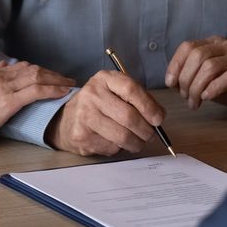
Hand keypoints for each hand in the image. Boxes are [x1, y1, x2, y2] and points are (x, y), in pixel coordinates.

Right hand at [0, 61, 73, 148]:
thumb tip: (2, 67)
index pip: (20, 67)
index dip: (38, 71)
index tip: (49, 76)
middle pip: (32, 69)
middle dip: (51, 73)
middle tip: (65, 79)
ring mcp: (4, 88)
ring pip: (37, 77)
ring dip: (56, 80)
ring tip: (69, 84)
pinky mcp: (8, 102)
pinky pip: (36, 92)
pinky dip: (52, 90)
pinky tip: (62, 92)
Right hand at [45, 71, 163, 156]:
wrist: (67, 119)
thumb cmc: (99, 105)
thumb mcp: (116, 92)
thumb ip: (138, 100)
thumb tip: (158, 116)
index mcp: (104, 79)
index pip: (131, 89)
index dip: (149, 106)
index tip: (158, 119)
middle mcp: (92, 94)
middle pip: (129, 116)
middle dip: (146, 130)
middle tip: (150, 135)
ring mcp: (84, 115)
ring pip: (122, 135)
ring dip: (136, 143)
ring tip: (138, 142)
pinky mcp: (81, 135)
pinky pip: (111, 146)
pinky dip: (120, 148)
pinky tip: (116, 142)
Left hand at [165, 36, 226, 112]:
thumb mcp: (210, 78)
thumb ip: (193, 76)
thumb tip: (172, 82)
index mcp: (215, 43)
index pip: (188, 46)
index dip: (175, 64)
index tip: (170, 82)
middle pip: (197, 56)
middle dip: (186, 78)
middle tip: (185, 96)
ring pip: (210, 67)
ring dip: (197, 87)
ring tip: (194, 103)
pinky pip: (226, 77)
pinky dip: (212, 89)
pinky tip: (207, 98)